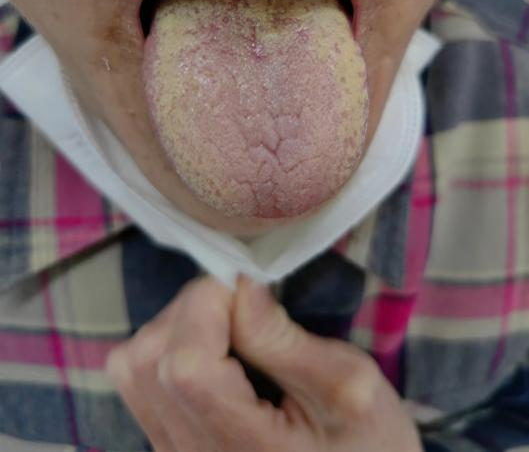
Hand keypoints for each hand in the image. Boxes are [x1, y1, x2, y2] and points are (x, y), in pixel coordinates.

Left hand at [106, 274, 422, 451]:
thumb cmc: (369, 445)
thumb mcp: (348, 386)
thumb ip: (283, 337)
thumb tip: (237, 284)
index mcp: (245, 450)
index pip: (184, 366)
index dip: (205, 306)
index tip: (246, 287)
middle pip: (146, 360)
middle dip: (191, 308)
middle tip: (242, 304)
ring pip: (131, 366)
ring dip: (177, 324)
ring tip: (230, 325)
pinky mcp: (170, 444)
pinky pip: (140, 381)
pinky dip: (170, 344)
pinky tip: (217, 349)